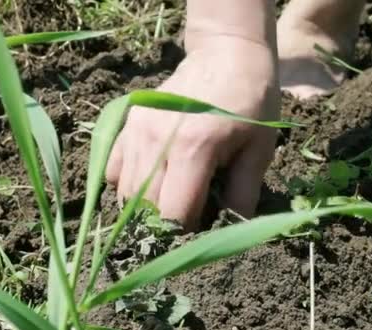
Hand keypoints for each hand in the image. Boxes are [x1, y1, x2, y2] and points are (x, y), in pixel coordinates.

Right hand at [106, 41, 280, 228]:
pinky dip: (125, 184)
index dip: (184, 232)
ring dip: (143, 208)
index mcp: (194, 149)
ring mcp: (137, 131)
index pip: (172, 214)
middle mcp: (157, 141)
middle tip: (183, 217)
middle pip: (143, 208)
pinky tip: (148, 180)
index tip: (199, 227)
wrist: (225, 55)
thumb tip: (231, 231)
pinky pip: (111, 169)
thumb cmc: (249, 102)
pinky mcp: (127, 123)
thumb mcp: (259, 149)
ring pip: (124, 192)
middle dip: (162, 224)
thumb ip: (243, 194)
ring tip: (167, 200)